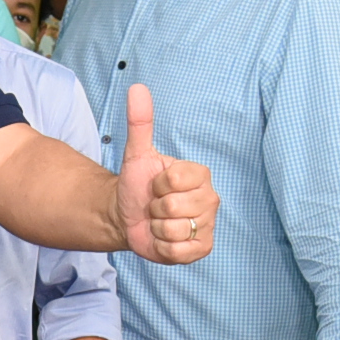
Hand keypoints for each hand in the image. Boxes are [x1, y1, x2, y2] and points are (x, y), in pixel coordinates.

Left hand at [116, 84, 216, 263]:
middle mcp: (210, 199)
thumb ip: (140, 122)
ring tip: (159, 221)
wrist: (128, 216)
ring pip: (174, 230)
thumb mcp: (137, 154)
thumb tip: (137, 88)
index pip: (174, 181)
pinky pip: (178, 251)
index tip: (156, 185)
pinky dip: (164, 247)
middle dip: (154, 208)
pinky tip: (164, 238)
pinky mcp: (202, 248)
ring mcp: (208, 224)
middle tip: (155, 205)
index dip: (157, 185)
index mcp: (200, 174)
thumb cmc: (138, 184)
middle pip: (172, 207)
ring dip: (157, 228)